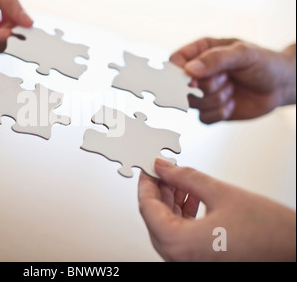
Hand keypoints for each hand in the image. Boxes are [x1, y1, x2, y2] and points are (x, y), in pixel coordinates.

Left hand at [138, 158, 295, 260]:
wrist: (295, 251)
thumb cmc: (268, 233)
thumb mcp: (220, 193)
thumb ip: (185, 177)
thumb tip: (163, 167)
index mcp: (178, 244)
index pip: (146, 207)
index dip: (146, 182)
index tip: (148, 167)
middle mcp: (179, 258)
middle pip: (154, 218)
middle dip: (159, 191)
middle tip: (164, 170)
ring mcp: (188, 262)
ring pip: (167, 226)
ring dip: (170, 201)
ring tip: (180, 180)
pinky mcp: (199, 260)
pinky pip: (180, 235)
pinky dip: (181, 214)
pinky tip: (191, 196)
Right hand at [170, 38, 295, 123]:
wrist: (282, 85)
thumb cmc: (265, 63)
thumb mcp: (243, 54)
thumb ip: (215, 59)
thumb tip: (188, 70)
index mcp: (202, 52)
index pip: (175, 61)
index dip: (178, 72)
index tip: (192, 79)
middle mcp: (199, 72)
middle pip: (182, 86)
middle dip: (207, 87)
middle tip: (226, 79)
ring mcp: (203, 93)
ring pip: (193, 104)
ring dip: (216, 100)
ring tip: (232, 89)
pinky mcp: (210, 110)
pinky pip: (203, 118)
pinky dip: (220, 113)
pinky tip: (232, 103)